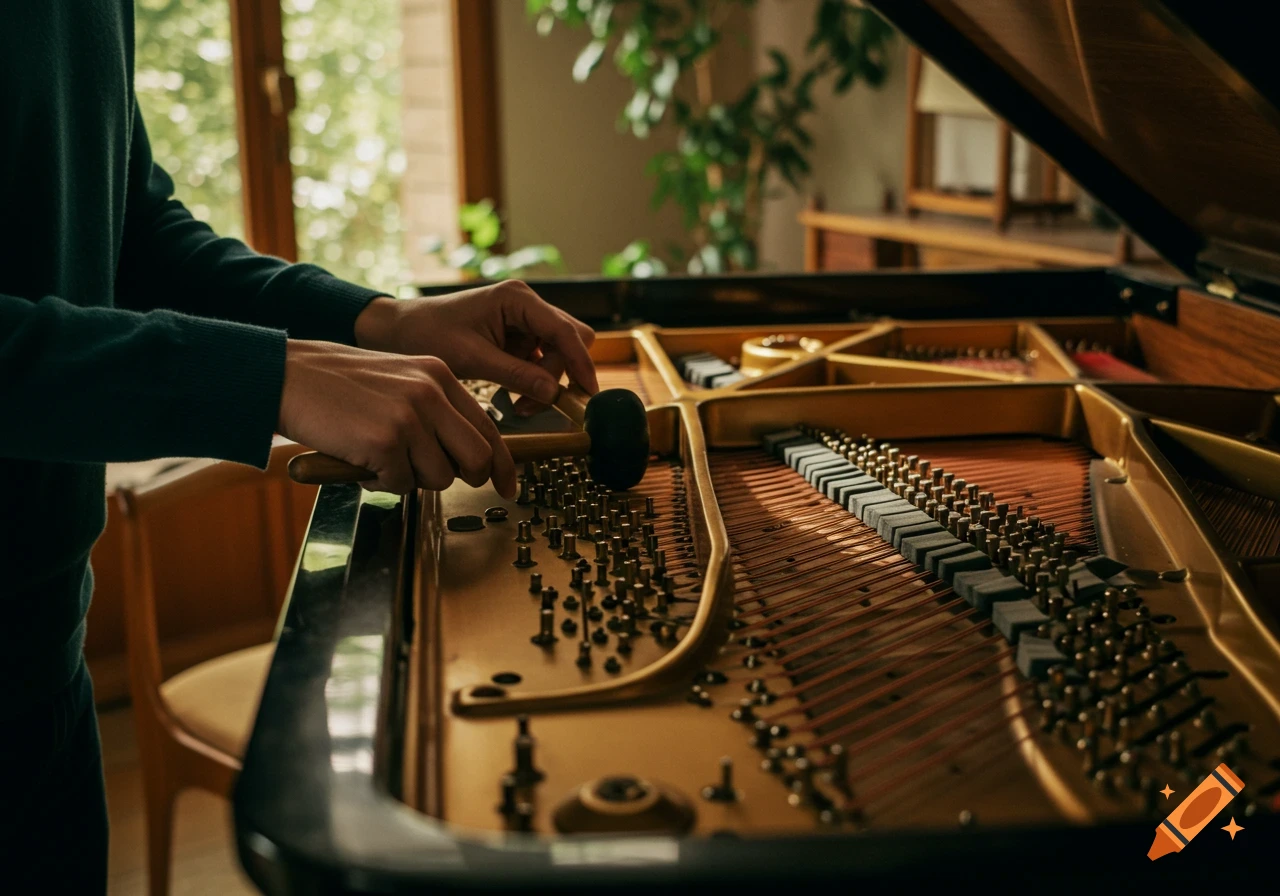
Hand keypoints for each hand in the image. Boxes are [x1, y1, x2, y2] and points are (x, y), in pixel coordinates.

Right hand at [277, 340, 516, 496]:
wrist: (288, 375)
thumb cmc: (339, 384)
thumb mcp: (400, 379)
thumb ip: (436, 409)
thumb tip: (467, 455)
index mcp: (439, 376)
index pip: (488, 427)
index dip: (502, 464)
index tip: (508, 486)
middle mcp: (431, 393)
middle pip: (477, 459)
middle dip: (464, 478)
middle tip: (434, 476)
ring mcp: (410, 417)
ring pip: (439, 477)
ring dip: (411, 478)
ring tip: (381, 457)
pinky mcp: (385, 441)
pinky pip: (400, 484)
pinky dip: (380, 481)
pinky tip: (361, 459)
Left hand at [353, 280, 597, 413]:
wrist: (399, 331)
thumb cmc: (428, 334)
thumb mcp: (472, 358)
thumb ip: (516, 374)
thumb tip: (554, 393)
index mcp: (517, 298)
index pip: (564, 330)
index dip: (580, 362)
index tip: (587, 392)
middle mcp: (526, 305)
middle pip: (570, 340)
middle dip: (561, 373)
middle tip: (539, 401)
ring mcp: (524, 321)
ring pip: (559, 354)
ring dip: (547, 382)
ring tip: (520, 405)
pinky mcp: (518, 338)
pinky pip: (542, 362)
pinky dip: (535, 381)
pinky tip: (516, 396)